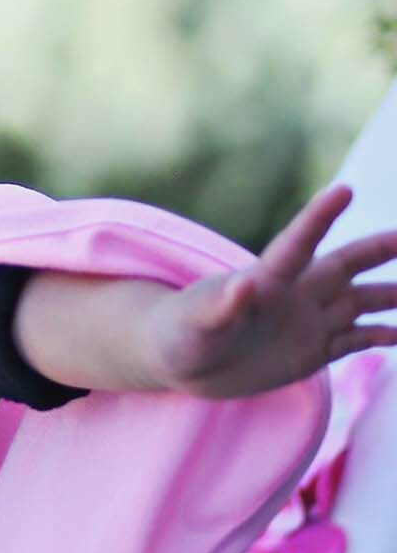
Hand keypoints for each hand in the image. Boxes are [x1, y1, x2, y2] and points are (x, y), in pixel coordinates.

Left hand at [145, 185, 396, 398]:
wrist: (178, 363)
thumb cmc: (177, 334)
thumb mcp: (194, 322)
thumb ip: (218, 306)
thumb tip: (243, 285)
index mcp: (264, 280)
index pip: (297, 243)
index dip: (319, 217)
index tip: (345, 190)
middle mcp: (291, 296)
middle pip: (342, 266)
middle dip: (376, 250)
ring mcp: (303, 323)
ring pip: (357, 302)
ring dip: (388, 297)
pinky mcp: (309, 353)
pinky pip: (353, 340)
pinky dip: (378, 336)